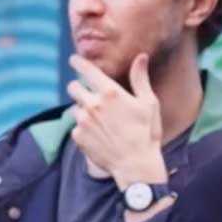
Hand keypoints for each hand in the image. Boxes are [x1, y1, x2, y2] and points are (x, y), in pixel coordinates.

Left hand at [67, 54, 166, 187]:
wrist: (136, 165)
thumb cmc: (146, 133)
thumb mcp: (148, 103)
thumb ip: (140, 78)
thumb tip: (141, 56)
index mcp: (110, 92)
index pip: (85, 69)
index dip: (77, 62)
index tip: (74, 59)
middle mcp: (92, 104)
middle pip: (73, 87)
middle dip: (79, 87)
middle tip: (90, 95)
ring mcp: (83, 121)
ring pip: (74, 108)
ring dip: (83, 110)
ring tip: (102, 122)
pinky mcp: (77, 136)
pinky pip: (76, 126)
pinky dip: (84, 129)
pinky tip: (99, 136)